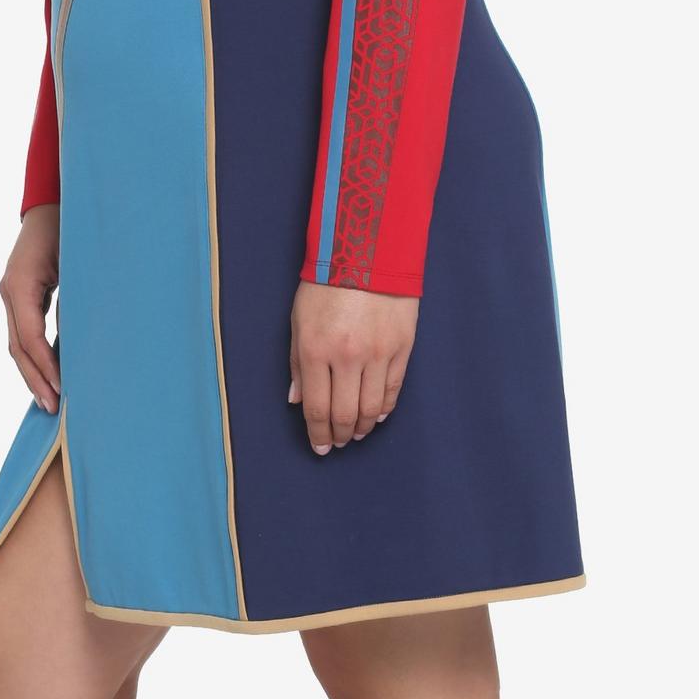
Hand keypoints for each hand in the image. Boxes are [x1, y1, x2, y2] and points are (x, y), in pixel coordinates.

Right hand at [0, 203, 60, 412]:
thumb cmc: (71, 226)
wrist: (54, 200)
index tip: (61, 389)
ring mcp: (11, 293)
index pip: (30, 337)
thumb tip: (80, 341)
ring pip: (17, 342)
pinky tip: (50, 371)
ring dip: (33, 371)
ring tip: (51, 399)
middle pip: (18, 346)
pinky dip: (35, 354)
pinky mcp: (19, 293)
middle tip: (54, 408)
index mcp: (20, 283)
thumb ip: (75, 299)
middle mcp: (10, 291)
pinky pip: (23, 331)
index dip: (45, 366)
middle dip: (36, 379)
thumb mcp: (76, 262)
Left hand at [289, 279, 417, 453]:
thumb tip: (297, 400)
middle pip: (343, 414)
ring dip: (361, 427)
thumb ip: (297, 362)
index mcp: (315, 350)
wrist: (368, 252)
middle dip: (338, 435)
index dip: (317, 434)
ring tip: (355, 433)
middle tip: (337, 442)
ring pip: (371, 408)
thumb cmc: (326, 283)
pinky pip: (393, 389)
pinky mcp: (402, 348)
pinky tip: (376, 415)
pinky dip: (384, 408)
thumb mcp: (299, 319)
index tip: (319, 447)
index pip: (316, 408)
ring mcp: (377, 354)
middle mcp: (347, 357)